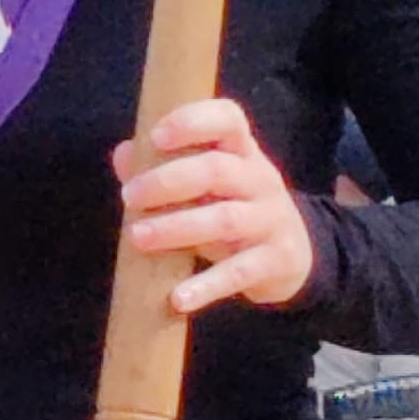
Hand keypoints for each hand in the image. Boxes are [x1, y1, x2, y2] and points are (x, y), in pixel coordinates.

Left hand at [110, 98, 316, 315]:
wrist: (294, 255)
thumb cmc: (234, 208)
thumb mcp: (208, 185)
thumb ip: (163, 167)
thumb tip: (124, 154)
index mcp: (243, 153)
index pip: (228, 120)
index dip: (193, 121)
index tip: (156, 136)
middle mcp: (260, 180)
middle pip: (216, 170)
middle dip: (167, 181)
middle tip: (129, 197)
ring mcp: (270, 220)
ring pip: (224, 219)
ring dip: (176, 228)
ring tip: (138, 237)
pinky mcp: (275, 261)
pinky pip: (239, 272)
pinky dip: (206, 286)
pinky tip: (177, 299)